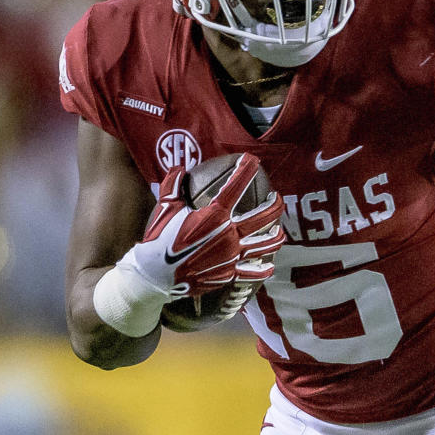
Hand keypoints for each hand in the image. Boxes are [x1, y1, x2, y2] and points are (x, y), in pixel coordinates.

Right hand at [128, 153, 282, 296]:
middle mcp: (228, 234)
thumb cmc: (159, 238)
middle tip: (276, 197)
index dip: (246, 169)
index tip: (252, 159)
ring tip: (279, 231)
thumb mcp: (165, 207)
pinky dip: (262, 269)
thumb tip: (178, 167)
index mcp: (214, 216)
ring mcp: (231, 256)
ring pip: (265, 244)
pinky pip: (252, 271)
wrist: (155, 274)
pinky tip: (268, 266)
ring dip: (276, 235)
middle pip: (264, 216)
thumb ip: (173, 184)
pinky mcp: (228, 274)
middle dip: (275, 204)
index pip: (236, 186)